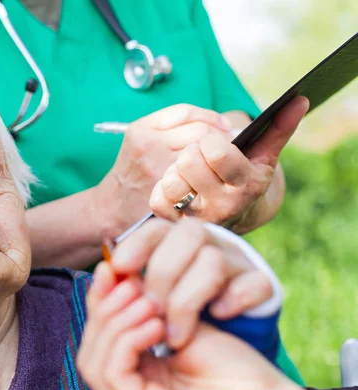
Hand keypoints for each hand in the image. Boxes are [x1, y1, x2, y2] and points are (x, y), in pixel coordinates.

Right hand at [79, 285, 311, 389]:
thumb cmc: (232, 365)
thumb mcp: (182, 326)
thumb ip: (148, 307)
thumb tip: (117, 271)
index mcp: (136, 376)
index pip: (98, 340)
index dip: (99, 301)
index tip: (108, 265)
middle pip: (89, 352)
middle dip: (104, 308)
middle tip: (127, 279)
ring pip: (93, 362)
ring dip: (116, 322)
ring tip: (146, 300)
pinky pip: (112, 373)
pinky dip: (127, 341)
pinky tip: (155, 323)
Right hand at [92, 104, 231, 237]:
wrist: (113, 206)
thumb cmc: (134, 172)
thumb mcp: (140, 141)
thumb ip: (170, 129)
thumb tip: (220, 125)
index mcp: (142, 129)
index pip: (186, 112)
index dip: (210, 116)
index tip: (223, 126)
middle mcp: (149, 145)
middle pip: (200, 130)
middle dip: (219, 136)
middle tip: (229, 145)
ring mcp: (160, 168)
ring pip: (204, 152)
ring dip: (219, 155)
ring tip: (223, 160)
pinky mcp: (169, 189)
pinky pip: (201, 174)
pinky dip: (213, 172)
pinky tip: (216, 175)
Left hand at [108, 218, 272, 349]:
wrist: (225, 329)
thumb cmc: (175, 305)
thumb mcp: (148, 294)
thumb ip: (126, 285)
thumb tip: (103, 275)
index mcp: (175, 240)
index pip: (157, 227)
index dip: (137, 243)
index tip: (119, 267)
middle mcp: (207, 242)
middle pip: (187, 234)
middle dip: (162, 275)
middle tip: (149, 311)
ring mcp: (236, 261)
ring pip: (214, 259)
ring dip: (188, 299)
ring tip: (174, 336)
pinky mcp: (261, 284)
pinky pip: (255, 283)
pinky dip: (234, 300)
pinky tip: (218, 317)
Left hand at [149, 97, 308, 232]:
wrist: (234, 216)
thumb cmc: (245, 176)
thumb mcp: (264, 155)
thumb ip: (278, 128)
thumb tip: (298, 99)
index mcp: (246, 185)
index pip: (214, 150)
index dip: (210, 142)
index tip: (215, 146)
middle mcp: (223, 206)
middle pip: (188, 161)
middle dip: (192, 154)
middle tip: (201, 160)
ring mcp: (198, 219)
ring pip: (171, 180)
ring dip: (176, 171)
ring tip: (190, 176)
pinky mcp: (175, 224)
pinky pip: (157, 198)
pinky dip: (163, 190)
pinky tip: (179, 191)